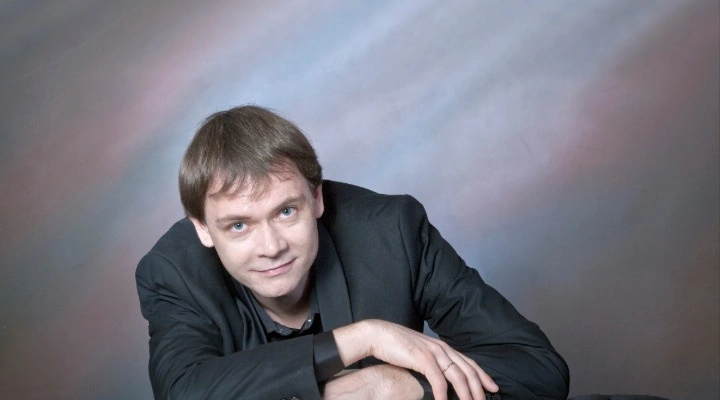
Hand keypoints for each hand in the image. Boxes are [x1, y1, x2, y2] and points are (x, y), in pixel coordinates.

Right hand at [333, 320, 497, 399]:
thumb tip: (440, 376)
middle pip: (467, 371)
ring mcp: (433, 352)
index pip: (469, 362)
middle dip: (479, 389)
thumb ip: (432, 362)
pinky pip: (439, 380)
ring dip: (466, 394)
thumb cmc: (397, 346)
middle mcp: (442, 348)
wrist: (379, 334)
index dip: (483, 375)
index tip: (493, 387)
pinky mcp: (422, 358)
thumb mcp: (420, 353)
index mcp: (443, 347)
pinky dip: (444, 395)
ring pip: (458, 376)